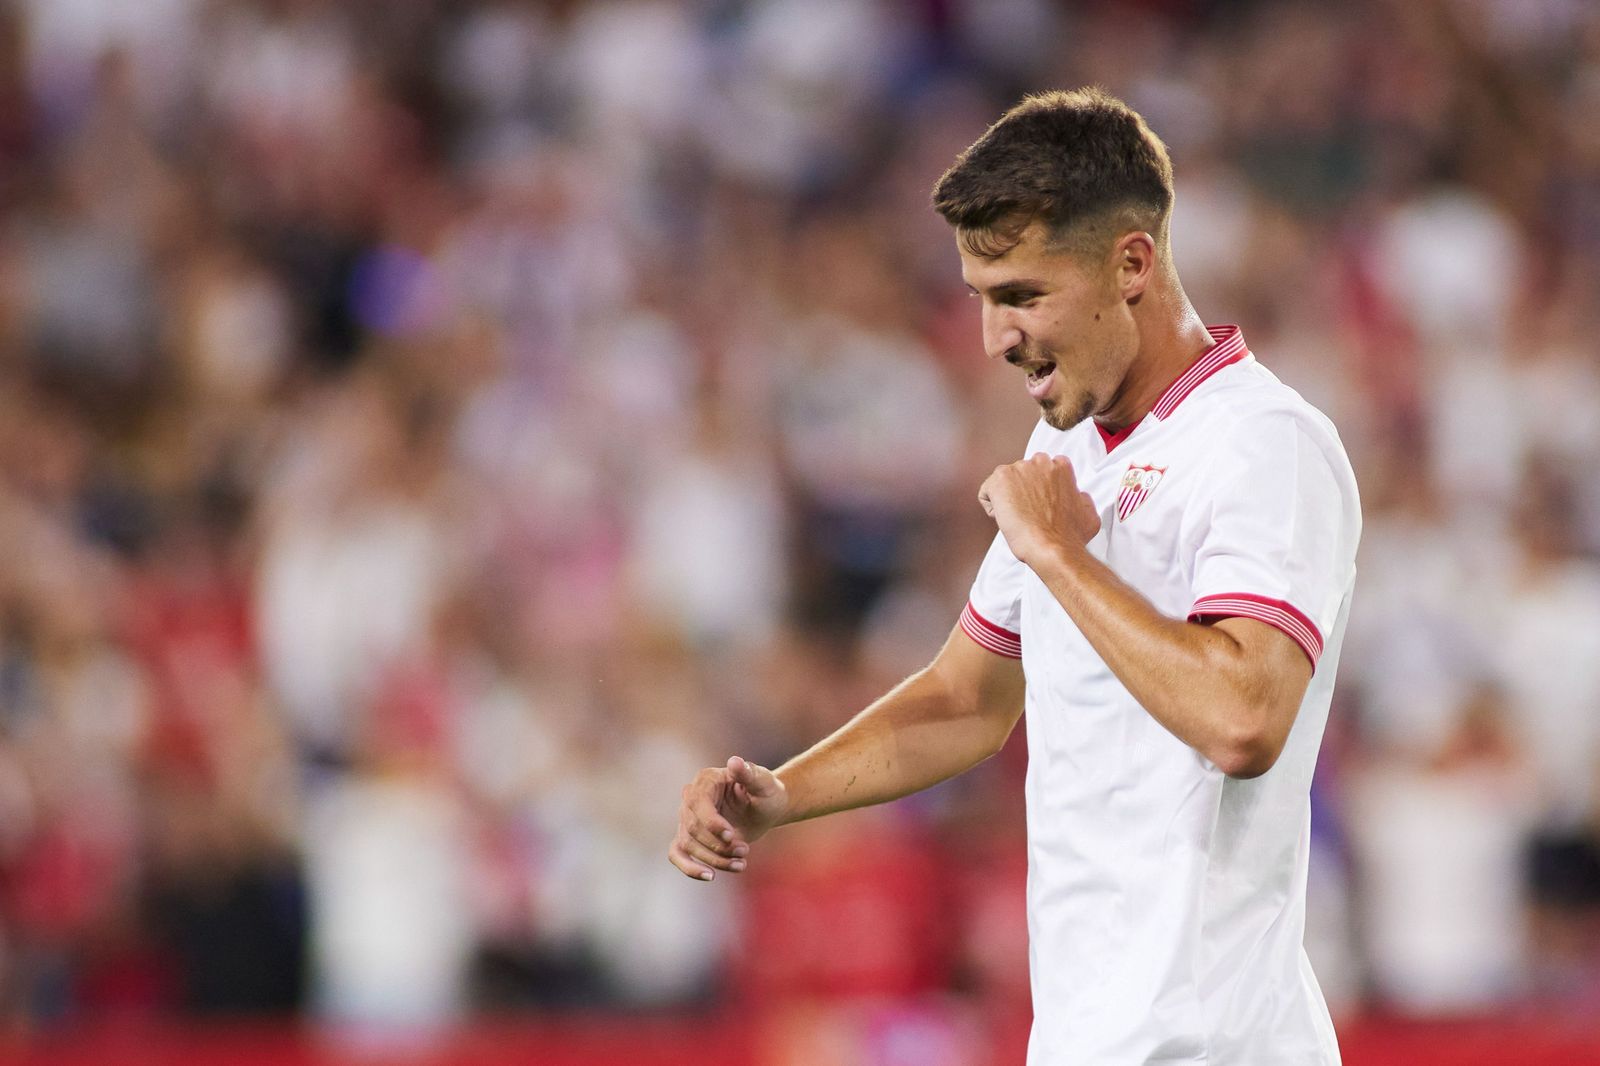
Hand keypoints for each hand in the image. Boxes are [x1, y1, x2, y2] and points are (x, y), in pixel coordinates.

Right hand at [668, 755, 787, 881]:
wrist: (766, 807)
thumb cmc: (766, 792)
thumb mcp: (764, 783)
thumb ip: (750, 773)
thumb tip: (734, 761)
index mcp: (706, 780)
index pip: (698, 804)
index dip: (712, 823)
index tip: (732, 836)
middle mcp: (691, 797)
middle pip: (692, 828)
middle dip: (719, 845)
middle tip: (745, 850)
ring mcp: (687, 818)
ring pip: (688, 845)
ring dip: (714, 859)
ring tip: (742, 864)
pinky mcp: (688, 836)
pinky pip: (678, 854)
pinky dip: (689, 868)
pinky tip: (709, 876)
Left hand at [978, 452, 1100, 565]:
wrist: (1051, 546)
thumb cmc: (1070, 536)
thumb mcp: (1088, 513)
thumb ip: (1081, 497)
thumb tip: (1077, 496)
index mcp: (1060, 467)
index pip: (1044, 468)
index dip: (1040, 487)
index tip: (1040, 502)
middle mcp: (1039, 463)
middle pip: (1023, 472)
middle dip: (1022, 489)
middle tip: (1027, 511)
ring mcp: (1018, 469)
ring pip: (1004, 482)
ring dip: (1007, 498)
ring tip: (1018, 518)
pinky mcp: (999, 480)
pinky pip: (987, 492)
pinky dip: (992, 507)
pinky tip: (1005, 520)